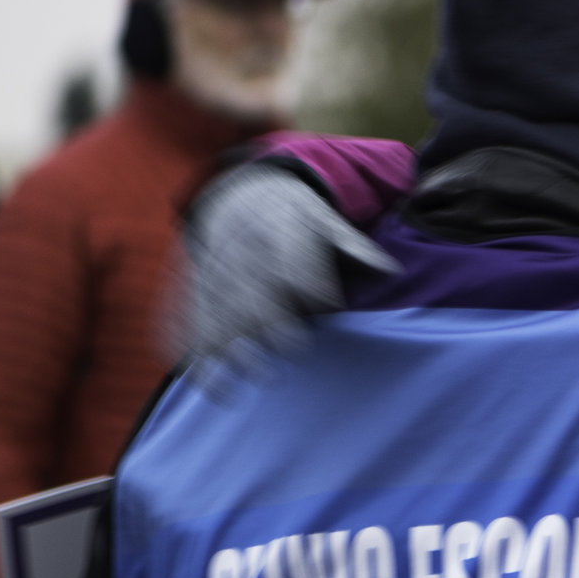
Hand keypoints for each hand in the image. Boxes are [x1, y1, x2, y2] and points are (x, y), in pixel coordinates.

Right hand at [173, 164, 395, 385]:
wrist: (241, 193)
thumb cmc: (295, 218)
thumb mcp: (325, 218)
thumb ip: (354, 247)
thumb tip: (392, 271)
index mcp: (273, 230)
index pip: (287, 258)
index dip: (306, 281)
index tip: (327, 305)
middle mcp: (238, 251)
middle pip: (249, 286)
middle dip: (269, 317)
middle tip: (294, 349)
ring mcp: (211, 271)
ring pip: (216, 308)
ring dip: (230, 344)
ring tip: (251, 379)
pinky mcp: (193, 289)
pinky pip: (186, 319)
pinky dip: (192, 350)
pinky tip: (210, 384)